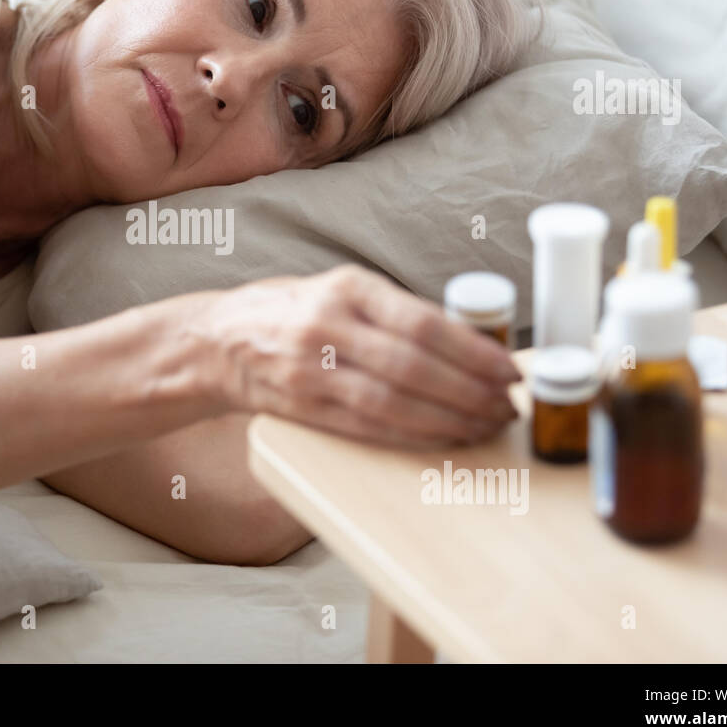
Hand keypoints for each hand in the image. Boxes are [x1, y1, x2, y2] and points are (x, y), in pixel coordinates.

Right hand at [188, 264, 521, 446]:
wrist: (218, 341)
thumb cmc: (289, 312)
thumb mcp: (338, 289)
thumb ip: (393, 311)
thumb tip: (468, 339)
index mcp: (347, 288)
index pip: (423, 322)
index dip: (473, 351)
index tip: (508, 370)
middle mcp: (328, 326)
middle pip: (414, 367)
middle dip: (470, 392)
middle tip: (505, 405)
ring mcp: (311, 370)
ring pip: (392, 402)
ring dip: (448, 420)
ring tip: (482, 425)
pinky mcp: (302, 407)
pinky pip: (366, 428)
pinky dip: (411, 437)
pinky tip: (441, 439)